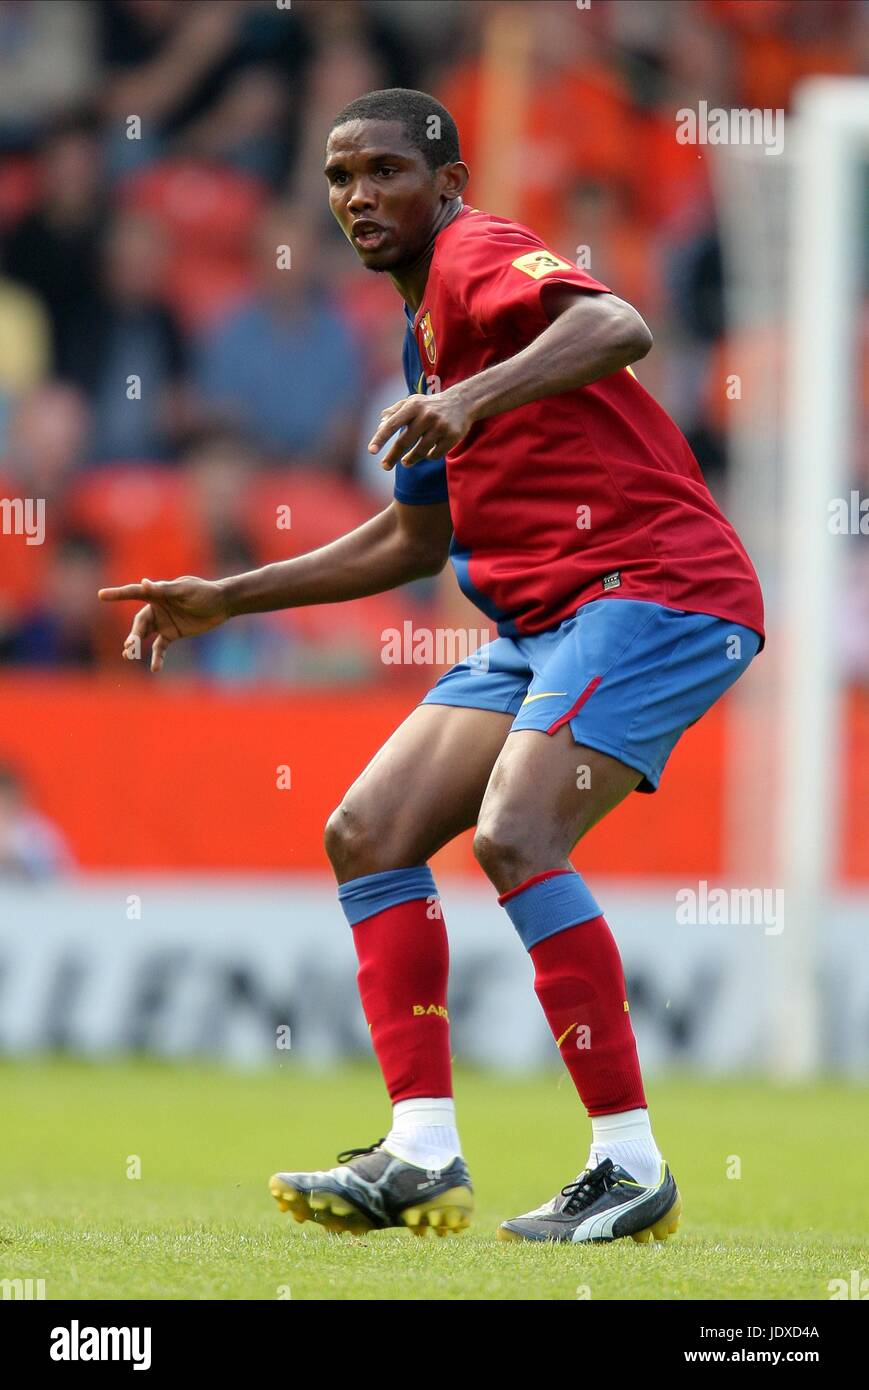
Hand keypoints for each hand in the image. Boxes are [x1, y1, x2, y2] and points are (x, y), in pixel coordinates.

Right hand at [97, 575, 229, 671]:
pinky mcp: (172, 634)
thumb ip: (163, 589)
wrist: (222, 604)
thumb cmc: (203, 592)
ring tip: (128, 655)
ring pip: (144, 636)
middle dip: (133, 635)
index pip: (133, 593)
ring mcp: (163, 622)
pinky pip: (160, 647)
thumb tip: (143, 583)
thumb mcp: (183, 590)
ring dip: (136, 645)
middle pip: (139, 623)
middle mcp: (156, 608)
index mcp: (157, 593)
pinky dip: (157, 658)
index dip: (118, 594)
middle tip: (128, 646)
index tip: (101, 595)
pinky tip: (155, 668)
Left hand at [367, 387, 474, 469]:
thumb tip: (380, 426)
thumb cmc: (430, 405)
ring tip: (405, 462)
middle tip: (384, 466)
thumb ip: (394, 412)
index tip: (371, 451)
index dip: (381, 438)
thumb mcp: (412, 402)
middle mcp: (426, 415)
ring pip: (420, 451)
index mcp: (413, 405)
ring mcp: (440, 426)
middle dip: (392, 456)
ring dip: (410, 459)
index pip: (392, 424)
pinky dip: (429, 457)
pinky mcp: (452, 436)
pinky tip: (427, 454)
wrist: (462, 402)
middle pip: (405, 442)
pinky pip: (435, 454)